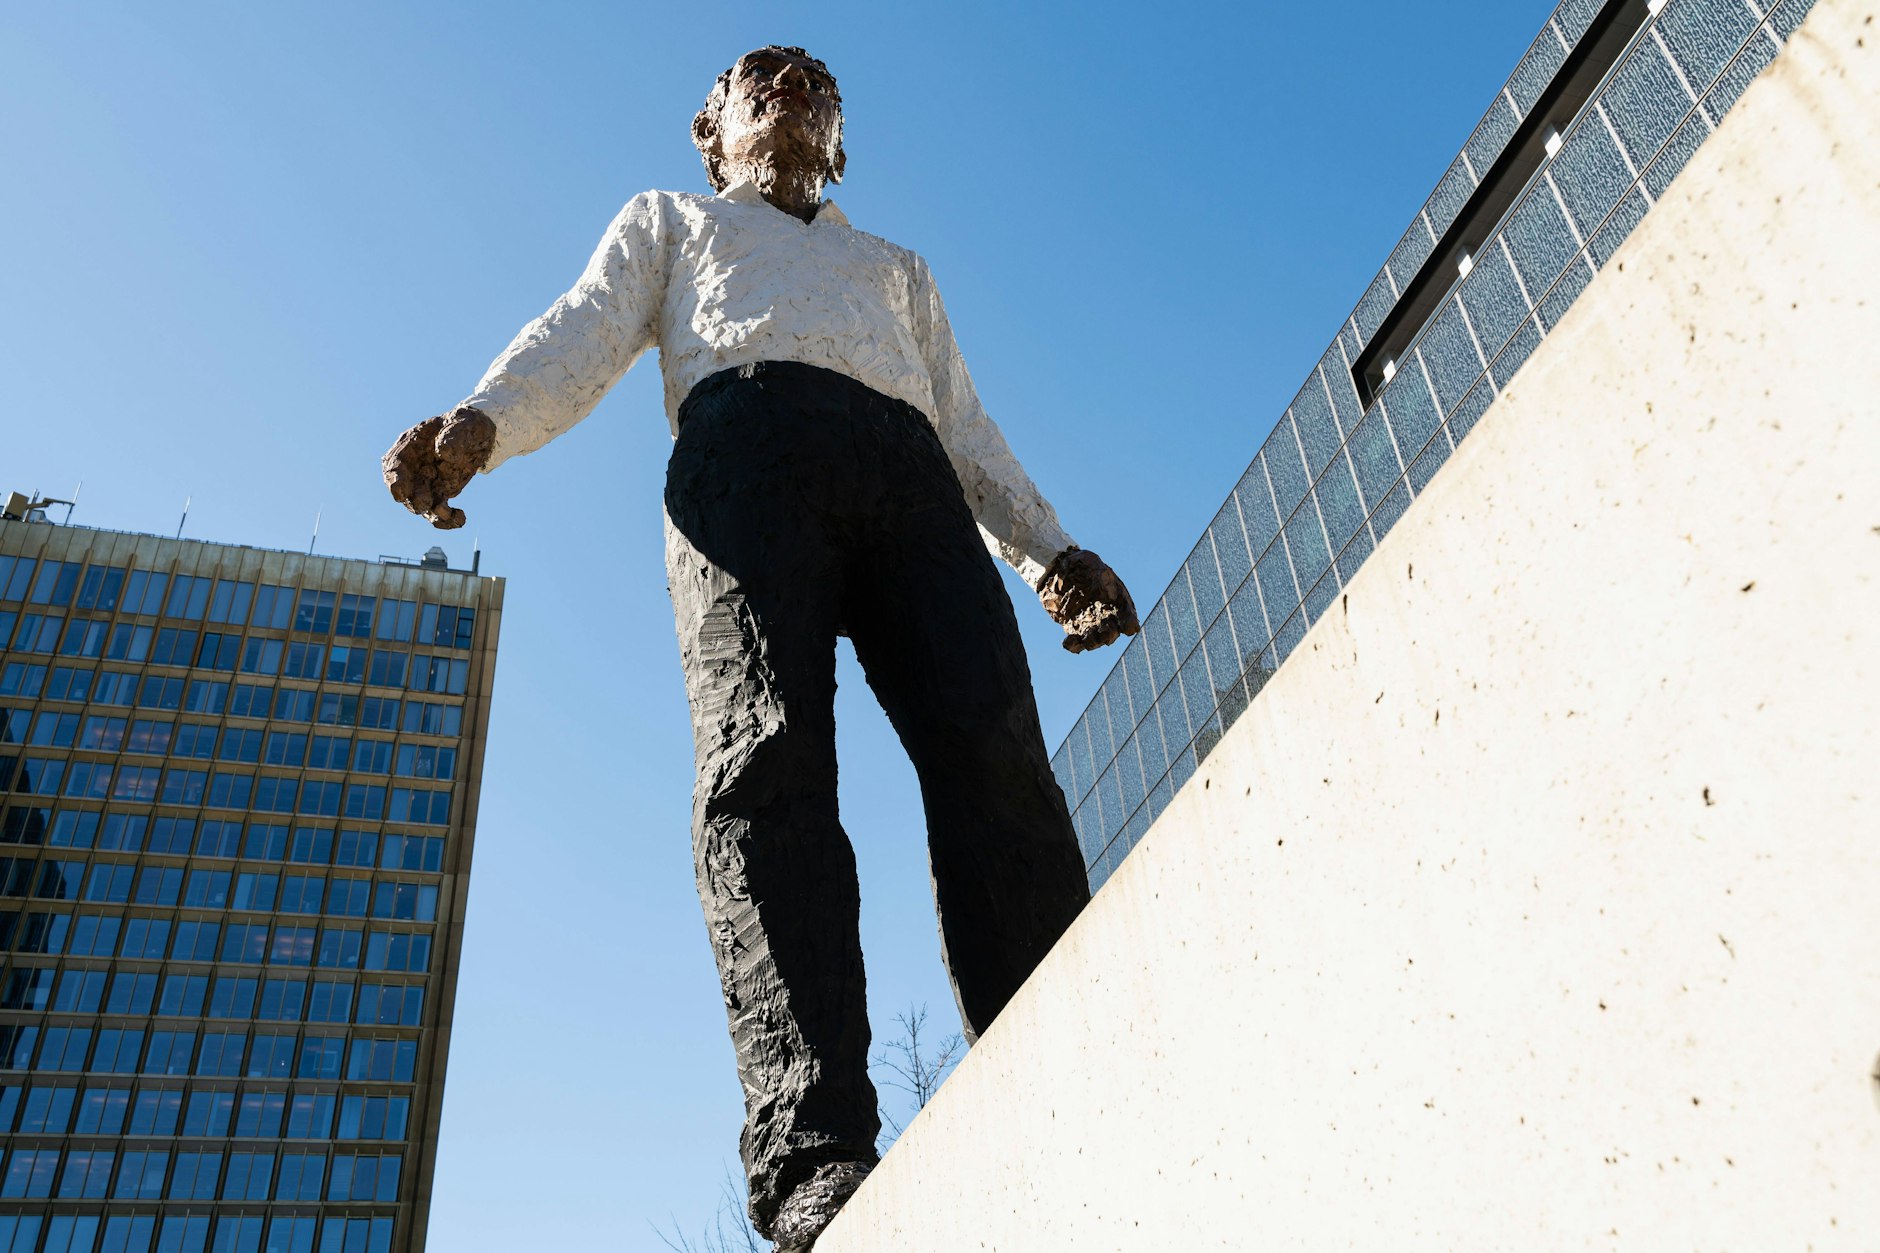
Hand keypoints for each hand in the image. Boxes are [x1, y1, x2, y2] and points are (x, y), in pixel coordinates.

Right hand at [381, 406, 496, 529]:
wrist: (481, 434)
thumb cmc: (467, 423)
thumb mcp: (464, 421)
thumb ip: (453, 433)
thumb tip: (442, 453)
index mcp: (412, 444)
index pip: (394, 463)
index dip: (394, 479)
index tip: (399, 492)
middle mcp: (414, 465)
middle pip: (404, 488)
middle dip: (411, 500)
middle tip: (425, 505)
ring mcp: (426, 481)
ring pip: (420, 504)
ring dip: (432, 513)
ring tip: (450, 514)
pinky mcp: (441, 492)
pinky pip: (439, 511)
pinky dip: (447, 519)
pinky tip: (461, 518)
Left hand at [1036, 547, 1139, 653]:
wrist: (1060, 568)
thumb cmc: (1082, 566)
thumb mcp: (1094, 568)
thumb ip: (1101, 580)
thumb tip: (1109, 595)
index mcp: (1116, 600)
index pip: (1128, 616)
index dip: (1129, 623)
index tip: (1128, 628)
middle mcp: (1106, 614)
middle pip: (1112, 632)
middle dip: (1109, 635)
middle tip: (1106, 635)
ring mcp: (1090, 622)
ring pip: (1094, 640)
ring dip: (1092, 643)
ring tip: (1085, 641)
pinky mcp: (1074, 627)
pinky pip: (1076, 641)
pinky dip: (1073, 645)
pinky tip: (1068, 644)